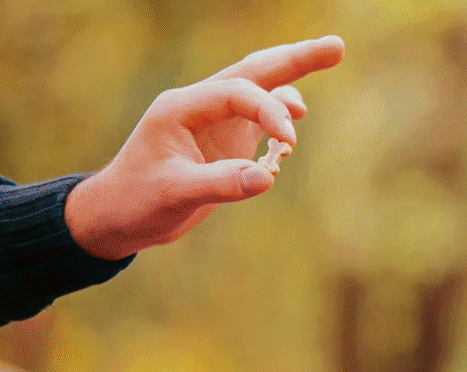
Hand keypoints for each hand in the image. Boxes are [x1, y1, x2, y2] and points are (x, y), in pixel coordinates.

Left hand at [65, 35, 344, 259]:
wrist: (116, 217)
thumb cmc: (137, 202)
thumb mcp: (176, 194)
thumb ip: (221, 184)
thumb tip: (267, 177)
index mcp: (181, 107)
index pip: (237, 93)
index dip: (269, 110)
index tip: (289, 142)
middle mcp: (200, 106)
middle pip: (254, 72)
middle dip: (295, 59)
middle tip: (337, 47)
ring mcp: (213, 122)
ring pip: (260, 91)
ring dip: (292, 83)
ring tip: (328, 62)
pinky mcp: (223, 141)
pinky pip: (258, 119)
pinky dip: (280, 119)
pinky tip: (292, 129)